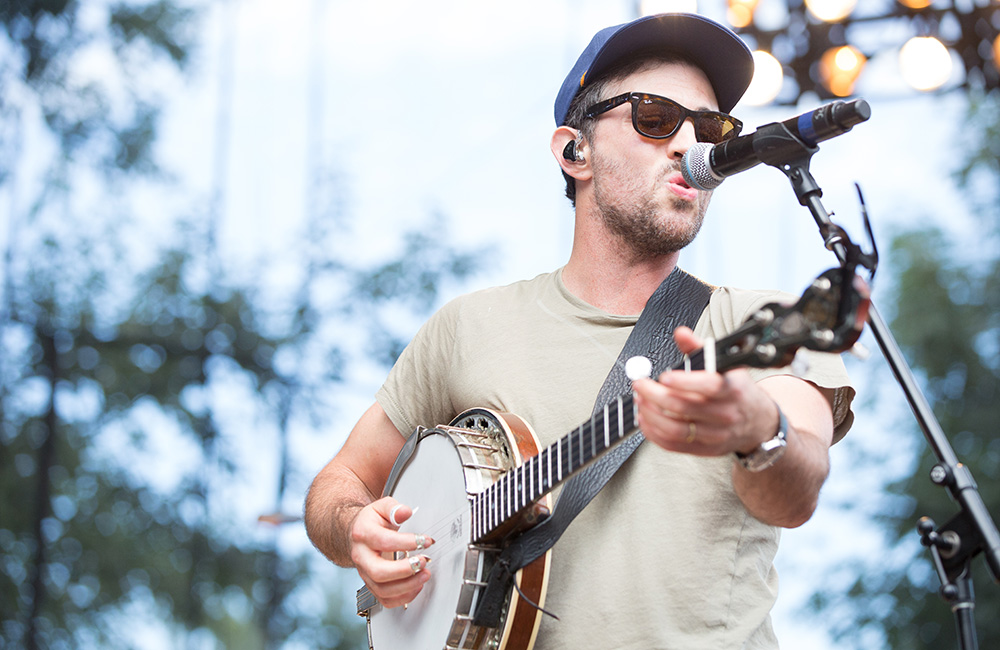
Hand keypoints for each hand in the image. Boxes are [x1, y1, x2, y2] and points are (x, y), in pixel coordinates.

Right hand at [349, 497, 434, 607]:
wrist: (356, 534)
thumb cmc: (371, 522)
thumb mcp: (381, 507)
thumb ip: (393, 509)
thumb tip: (405, 512)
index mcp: (363, 534)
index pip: (384, 541)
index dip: (407, 542)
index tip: (425, 541)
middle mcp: (361, 556)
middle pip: (379, 572)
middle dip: (404, 570)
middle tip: (422, 561)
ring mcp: (365, 573)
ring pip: (382, 590)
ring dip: (408, 586)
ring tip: (425, 574)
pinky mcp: (372, 585)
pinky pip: (385, 599)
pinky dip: (404, 597)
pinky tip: (416, 585)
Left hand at [631, 327, 778, 456]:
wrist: (758, 422)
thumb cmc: (737, 390)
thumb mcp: (727, 366)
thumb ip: (700, 348)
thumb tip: (681, 333)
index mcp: (732, 390)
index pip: (708, 385)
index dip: (683, 381)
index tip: (664, 376)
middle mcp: (725, 414)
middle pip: (684, 407)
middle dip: (654, 395)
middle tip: (640, 385)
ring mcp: (715, 435)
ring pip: (675, 429)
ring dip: (651, 415)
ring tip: (640, 401)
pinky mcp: (705, 449)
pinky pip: (674, 445)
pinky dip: (654, 433)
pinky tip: (645, 420)